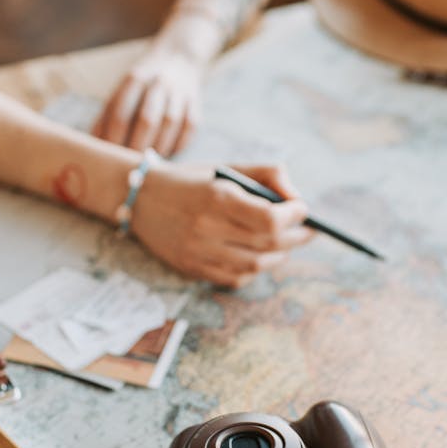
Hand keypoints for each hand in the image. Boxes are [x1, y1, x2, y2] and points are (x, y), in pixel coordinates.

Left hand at [92, 49, 203, 155]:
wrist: (178, 59)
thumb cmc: (142, 84)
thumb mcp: (121, 90)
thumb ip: (107, 116)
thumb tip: (95, 145)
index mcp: (134, 79)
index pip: (121, 113)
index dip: (114, 138)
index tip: (109, 157)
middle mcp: (158, 83)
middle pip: (147, 120)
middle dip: (137, 146)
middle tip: (130, 166)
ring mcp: (180, 92)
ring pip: (170, 125)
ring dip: (158, 147)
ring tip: (149, 163)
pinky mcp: (195, 103)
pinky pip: (189, 128)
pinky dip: (178, 144)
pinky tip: (168, 153)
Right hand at [131, 163, 313, 286]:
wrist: (139, 198)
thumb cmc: (192, 181)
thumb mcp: (227, 168)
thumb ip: (267, 174)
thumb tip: (297, 197)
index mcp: (217, 197)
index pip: (270, 218)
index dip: (294, 216)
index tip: (302, 209)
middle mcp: (207, 227)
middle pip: (268, 244)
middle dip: (295, 237)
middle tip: (306, 231)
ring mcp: (198, 252)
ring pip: (255, 266)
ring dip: (278, 256)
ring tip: (285, 244)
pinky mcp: (191, 268)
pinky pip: (235, 279)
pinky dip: (254, 271)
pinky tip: (258, 257)